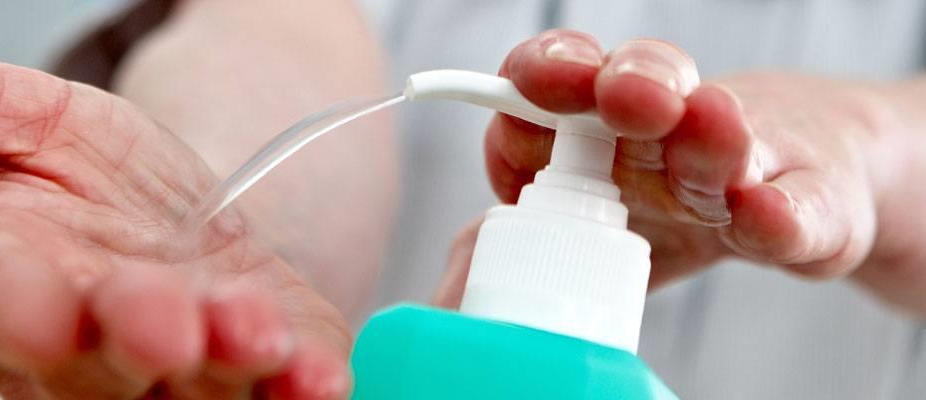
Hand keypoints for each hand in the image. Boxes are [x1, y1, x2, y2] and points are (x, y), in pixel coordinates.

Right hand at [0, 9, 351, 398]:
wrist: (188, 224)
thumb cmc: (92, 185)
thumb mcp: (7, 120)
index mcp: (7, 286)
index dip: (8, 313)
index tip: (28, 309)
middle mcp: (85, 349)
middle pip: (93, 362)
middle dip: (126, 341)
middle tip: (162, 321)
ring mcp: (177, 377)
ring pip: (190, 392)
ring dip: (224, 369)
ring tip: (256, 335)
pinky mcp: (261, 376)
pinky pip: (278, 396)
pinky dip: (302, 384)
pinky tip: (325, 371)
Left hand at [435, 30, 917, 309]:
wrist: (804, 179)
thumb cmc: (673, 188)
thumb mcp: (594, 207)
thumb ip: (525, 229)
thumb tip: (460, 276)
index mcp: (603, 124)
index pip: (557, 89)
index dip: (541, 83)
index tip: (526, 82)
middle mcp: (670, 125)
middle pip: (642, 89)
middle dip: (626, 84)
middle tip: (623, 93)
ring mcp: (747, 158)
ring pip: (723, 135)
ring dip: (711, 131)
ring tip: (709, 125)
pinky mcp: (814, 202)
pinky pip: (801, 207)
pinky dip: (784, 211)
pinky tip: (767, 211)